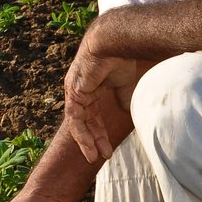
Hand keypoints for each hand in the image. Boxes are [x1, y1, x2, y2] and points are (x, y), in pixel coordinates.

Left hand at [63, 35, 145, 163]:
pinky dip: (81, 134)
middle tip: (101, 156)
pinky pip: (75, 119)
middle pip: (84, 121)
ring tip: (94, 157)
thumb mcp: (124, 84)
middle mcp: (79, 90)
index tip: (108, 148)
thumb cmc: (120, 58)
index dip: (100, 132)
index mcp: (90, 87)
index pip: (92, 115)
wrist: (114, 44)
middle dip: (93, 139)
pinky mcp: (74, 93)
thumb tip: (127, 111)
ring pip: (77, 123)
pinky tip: (89, 146)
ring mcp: (74, 91)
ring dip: (86, 141)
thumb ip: (123, 98)